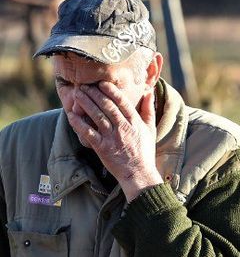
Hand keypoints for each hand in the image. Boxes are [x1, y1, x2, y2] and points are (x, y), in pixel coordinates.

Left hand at [66, 81, 162, 201]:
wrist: (139, 174)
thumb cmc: (145, 151)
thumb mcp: (150, 129)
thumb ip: (148, 109)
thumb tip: (149, 91)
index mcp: (135, 122)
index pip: (122, 102)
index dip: (111, 91)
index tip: (102, 83)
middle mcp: (124, 128)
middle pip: (107, 106)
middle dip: (94, 94)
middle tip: (84, 85)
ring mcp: (112, 138)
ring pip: (97, 116)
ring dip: (86, 103)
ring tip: (77, 94)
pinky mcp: (102, 148)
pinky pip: (88, 133)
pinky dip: (79, 123)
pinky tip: (72, 115)